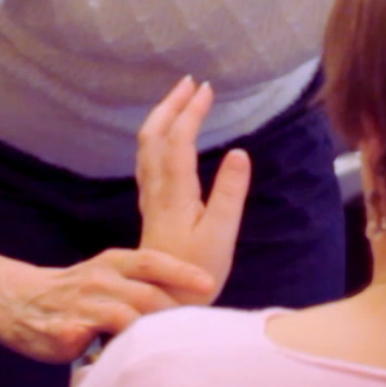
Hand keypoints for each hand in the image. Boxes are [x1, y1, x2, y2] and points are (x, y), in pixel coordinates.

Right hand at [0, 248, 217, 363]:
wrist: (16, 300)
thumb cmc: (76, 294)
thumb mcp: (106, 277)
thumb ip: (139, 287)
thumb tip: (189, 306)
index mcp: (112, 264)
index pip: (151, 261)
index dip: (181, 271)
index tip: (209, 285)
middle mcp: (98, 281)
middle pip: (146, 295)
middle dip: (174, 315)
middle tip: (198, 335)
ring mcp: (80, 306)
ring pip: (125, 319)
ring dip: (151, 335)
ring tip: (173, 352)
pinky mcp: (65, 332)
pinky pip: (97, 347)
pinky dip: (118, 356)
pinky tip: (134, 367)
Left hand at [136, 77, 251, 300]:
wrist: (159, 304)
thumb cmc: (194, 275)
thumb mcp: (221, 236)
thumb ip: (229, 193)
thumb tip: (239, 153)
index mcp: (175, 193)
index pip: (179, 140)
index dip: (191, 111)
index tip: (207, 89)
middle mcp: (157, 190)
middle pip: (154, 135)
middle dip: (171, 104)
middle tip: (190, 82)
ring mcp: (151, 199)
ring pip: (147, 147)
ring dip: (162, 117)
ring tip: (179, 100)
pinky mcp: (152, 209)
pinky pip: (148, 161)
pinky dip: (158, 137)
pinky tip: (168, 139)